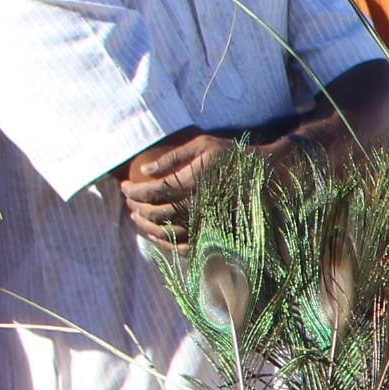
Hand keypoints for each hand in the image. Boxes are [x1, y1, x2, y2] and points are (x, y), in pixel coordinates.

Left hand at [117, 129, 240, 248]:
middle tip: (128, 202)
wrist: (264, 172)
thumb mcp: (201, 145)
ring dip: (147, 226)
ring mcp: (207, 219)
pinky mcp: (215, 229)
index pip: (153, 191)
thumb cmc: (230, 154)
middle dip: (137, 208)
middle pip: (157, 212)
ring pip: (168, 231)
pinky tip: (157, 234)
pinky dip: (167, 242)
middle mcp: (199, 203)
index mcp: (193, 181)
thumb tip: (144, 170)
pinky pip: (187, 244)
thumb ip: (172, 157)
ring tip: (137, 217)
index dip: (134, 191)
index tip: (124, 186)